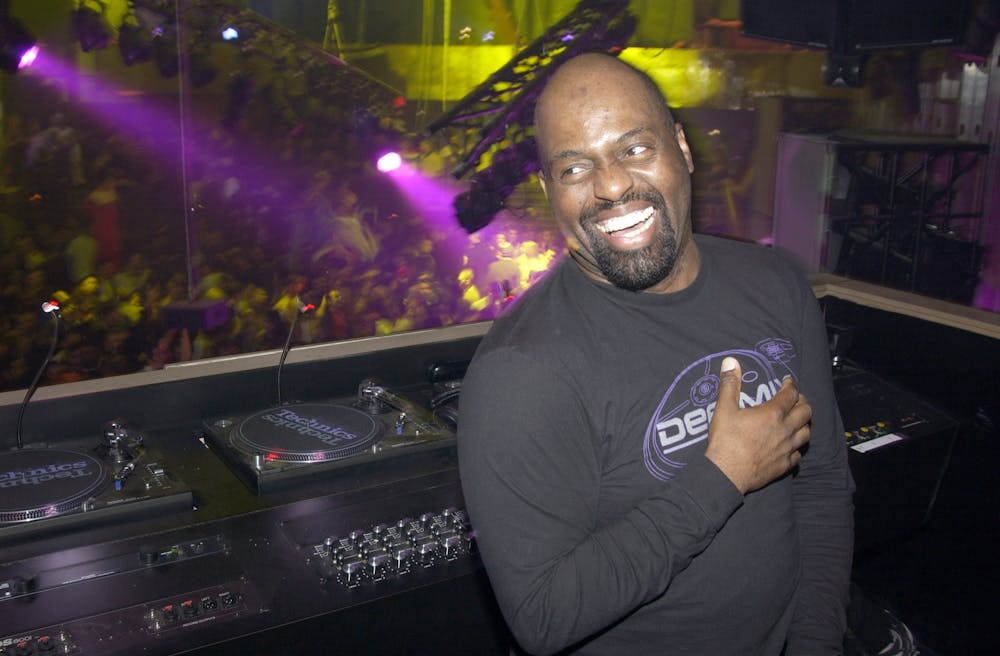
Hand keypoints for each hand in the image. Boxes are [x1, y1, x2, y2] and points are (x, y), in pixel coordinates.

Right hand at [704, 357, 811, 493]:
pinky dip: (796, 447)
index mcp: (772, 414)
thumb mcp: (724, 409)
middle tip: (795, 399)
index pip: (790, 394)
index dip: (791, 385)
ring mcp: (787, 449)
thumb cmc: (726, 440)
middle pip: (805, 412)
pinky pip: (798, 454)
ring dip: (803, 424)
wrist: (727, 473)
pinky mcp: (785, 465)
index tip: (787, 382)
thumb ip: (730, 384)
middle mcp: (785, 430)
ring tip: (796, 420)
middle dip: (802, 402)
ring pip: (806, 433)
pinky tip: (789, 446)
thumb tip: (730, 361)